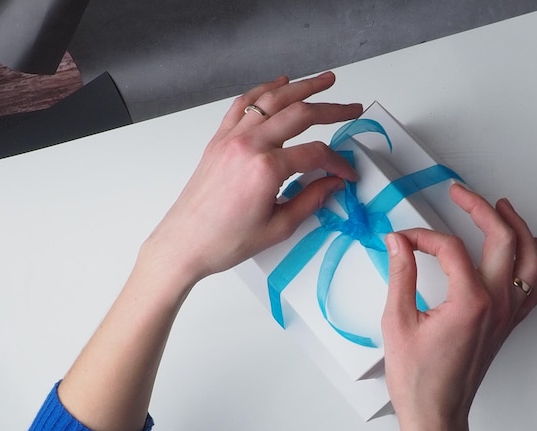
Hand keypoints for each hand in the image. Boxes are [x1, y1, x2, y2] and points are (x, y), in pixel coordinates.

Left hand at [141, 72, 360, 281]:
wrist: (184, 243)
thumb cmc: (224, 240)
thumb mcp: (278, 227)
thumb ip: (311, 200)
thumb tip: (333, 183)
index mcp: (265, 168)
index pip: (316, 153)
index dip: (338, 162)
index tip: (347, 172)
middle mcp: (248, 145)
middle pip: (299, 114)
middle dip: (331, 109)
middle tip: (352, 108)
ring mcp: (231, 138)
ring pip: (272, 99)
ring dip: (301, 87)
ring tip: (324, 81)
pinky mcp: (219, 139)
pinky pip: (244, 104)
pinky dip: (264, 91)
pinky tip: (278, 84)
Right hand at [381, 184, 536, 430]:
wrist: (435, 412)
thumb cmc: (418, 377)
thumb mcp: (398, 321)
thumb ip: (400, 274)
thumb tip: (399, 243)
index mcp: (469, 301)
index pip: (450, 248)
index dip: (422, 236)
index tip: (403, 239)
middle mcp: (496, 305)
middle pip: (503, 240)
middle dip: (481, 209)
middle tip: (460, 193)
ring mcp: (506, 315)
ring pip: (529, 260)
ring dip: (517, 229)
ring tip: (502, 209)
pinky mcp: (506, 325)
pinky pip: (531, 286)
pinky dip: (528, 262)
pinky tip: (520, 253)